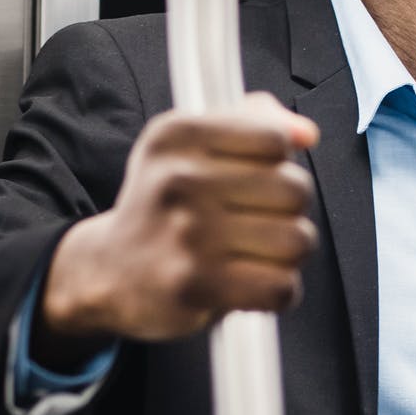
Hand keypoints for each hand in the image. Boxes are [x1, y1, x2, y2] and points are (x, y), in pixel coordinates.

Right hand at [39, 92, 318, 348]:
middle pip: (294, 190)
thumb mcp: (190, 147)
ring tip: (257, 256)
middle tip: (258, 225)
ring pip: (296, 240)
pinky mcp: (195, 286)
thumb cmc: (165, 208)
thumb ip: (252, 122)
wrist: (109, 271)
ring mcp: (186, 234)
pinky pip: (280, 287)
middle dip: (290, 213)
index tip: (257, 182)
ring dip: (288, 255)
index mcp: (176, 135)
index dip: (280, 165)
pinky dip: (279, 292)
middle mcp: (177, 179)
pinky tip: (254, 286)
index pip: (274, 139)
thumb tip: (306, 134)